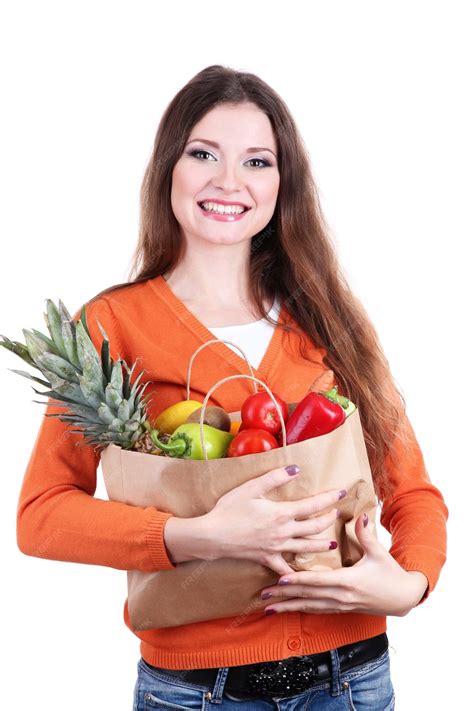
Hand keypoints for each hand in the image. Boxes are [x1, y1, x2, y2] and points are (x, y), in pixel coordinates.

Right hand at [203, 465, 345, 575]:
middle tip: (336, 513)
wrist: (213, 535)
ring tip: (331, 543)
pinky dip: (297, 572)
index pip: (313, 505)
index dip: (329, 498)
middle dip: (328, 519)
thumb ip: (275, 477)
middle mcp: (284, 532)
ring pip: (307, 548)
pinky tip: (304, 574)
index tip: (341, 492)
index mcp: (282, 513)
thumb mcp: (251, 488)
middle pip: (315, 527)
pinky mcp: (267, 559)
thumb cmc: (230, 509)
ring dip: (322, 545)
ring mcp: (277, 548)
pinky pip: (286, 568)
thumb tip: (296, 469)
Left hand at [260, 513, 428, 616]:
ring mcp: (341, 605)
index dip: (298, 581)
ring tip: (270, 607)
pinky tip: (290, 609)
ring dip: (289, 606)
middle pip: (308, 596)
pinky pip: (318, 610)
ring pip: (310, 607)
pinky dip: (302, 609)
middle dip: (284, 596)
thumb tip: (359, 515)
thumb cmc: (391, 574)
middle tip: (264, 595)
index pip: (317, 581)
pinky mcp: (342, 609)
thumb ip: (365, 534)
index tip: (280, 579)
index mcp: (348, 581)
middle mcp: (341, 596)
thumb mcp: (379, 552)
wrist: (404, 598)